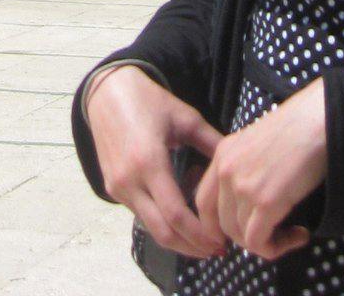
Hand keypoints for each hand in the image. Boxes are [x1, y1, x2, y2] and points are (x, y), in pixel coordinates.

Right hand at [84, 66, 225, 260]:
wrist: (107, 93)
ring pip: (150, 228)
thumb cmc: (149, 101)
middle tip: (215, 249)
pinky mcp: (112, 189)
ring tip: (202, 234)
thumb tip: (236, 166)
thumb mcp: (185, 117)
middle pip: (162, 232)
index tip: (220, 241)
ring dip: (177, 237)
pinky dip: (161, 220)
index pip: (176, 215)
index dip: (200, 235)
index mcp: (149, 162)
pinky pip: (141, 214)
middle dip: (191, 247)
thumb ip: (212, 143)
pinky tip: (179, 209)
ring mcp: (118, 188)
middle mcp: (130, 181)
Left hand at [193, 79, 327, 262]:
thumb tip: (250, 203)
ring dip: (267, 243)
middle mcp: (226, 171)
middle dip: (247, 237)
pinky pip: (259, 243)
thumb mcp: (257, 144)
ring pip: (242, 237)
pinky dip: (277, 248)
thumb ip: (244, 169)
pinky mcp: (266, 202)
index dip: (214, 226)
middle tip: (274, 234)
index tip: (235, 234)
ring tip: (293, 233)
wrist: (317, 120)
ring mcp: (244, 187)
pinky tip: (299, 235)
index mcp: (222, 154)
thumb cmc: (297, 127)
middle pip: (222, 224)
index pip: (202, 202)